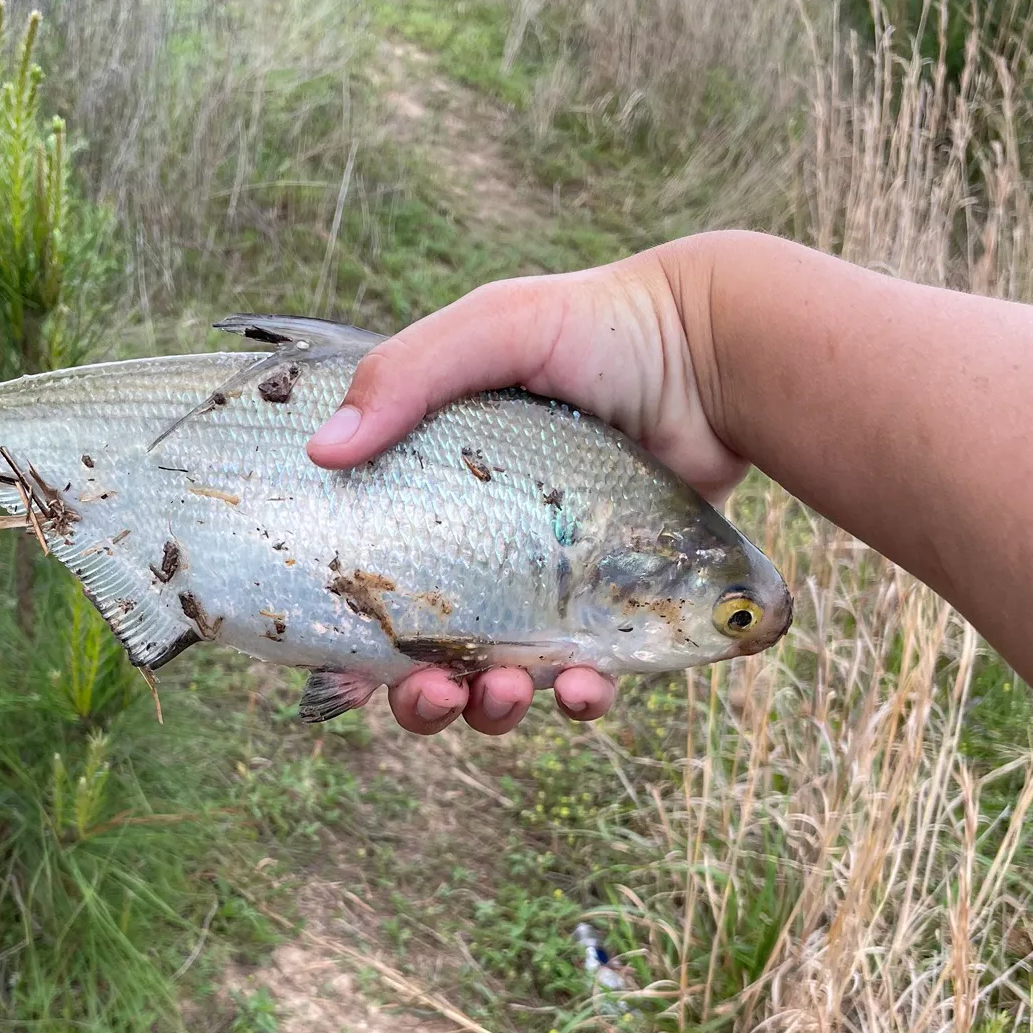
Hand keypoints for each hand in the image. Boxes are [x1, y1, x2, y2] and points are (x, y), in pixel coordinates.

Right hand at [306, 243, 745, 735]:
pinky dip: (578, 697)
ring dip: (491, 706)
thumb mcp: (490, 329)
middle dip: (420, 696)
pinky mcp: (616, 607)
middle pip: (428, 654)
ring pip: (502, 680)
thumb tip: (322, 452)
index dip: (353, 640)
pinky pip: (587, 676)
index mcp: (434, 495)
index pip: (373, 582)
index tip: (349, 671)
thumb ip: (403, 376)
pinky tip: (581, 685)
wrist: (711, 350)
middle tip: (433, 690)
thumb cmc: (596, 327)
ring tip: (507, 689)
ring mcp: (551, 585)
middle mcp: (485, 550)